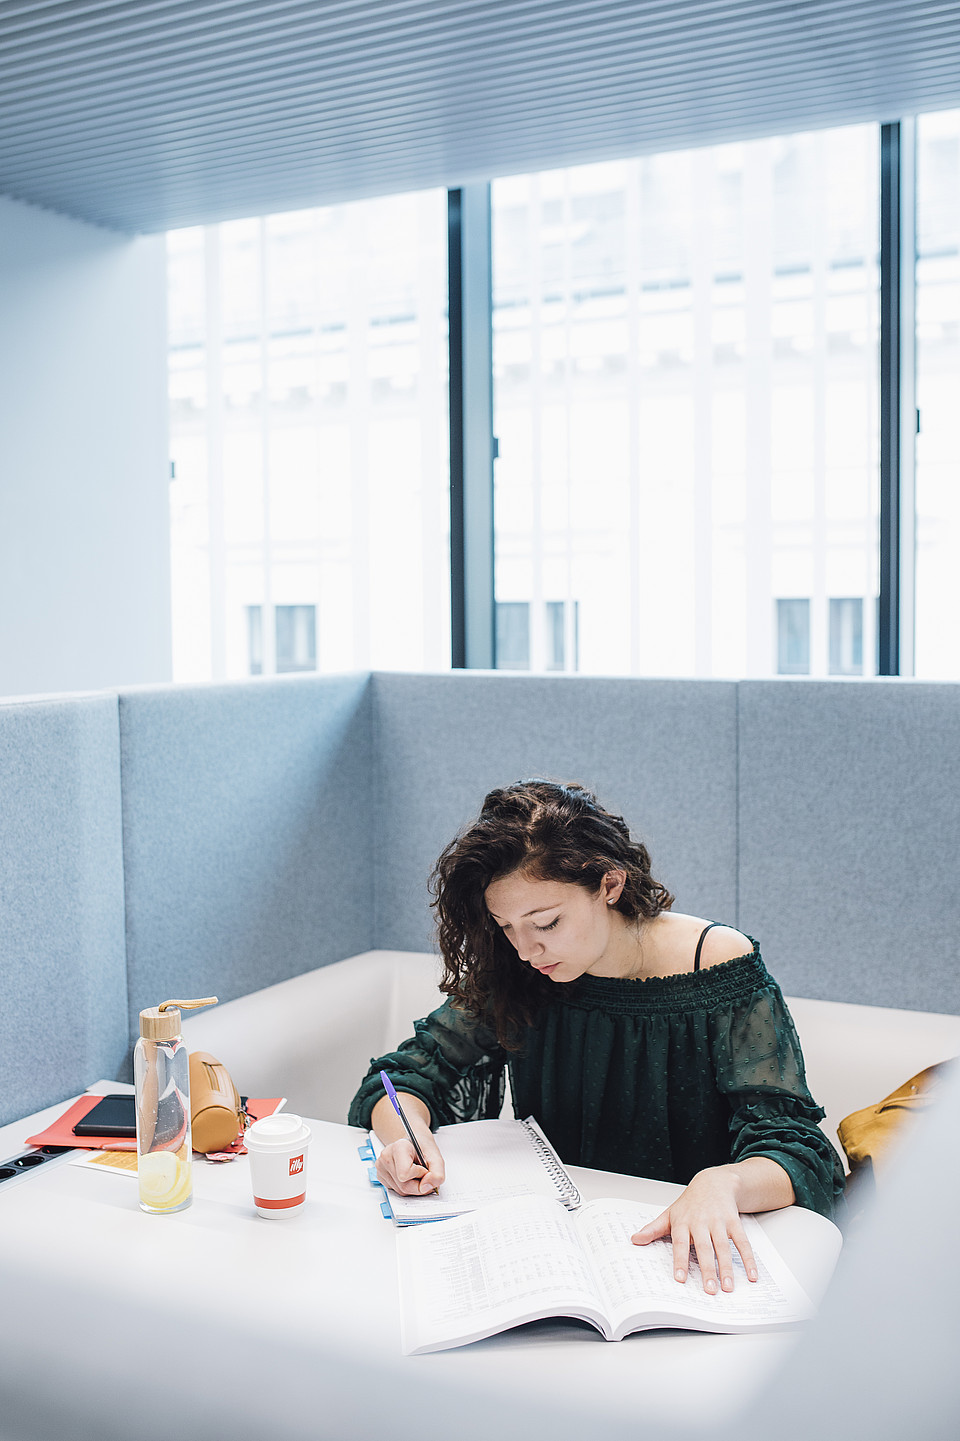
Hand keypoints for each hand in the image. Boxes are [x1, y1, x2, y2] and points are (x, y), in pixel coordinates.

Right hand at [375, 1132, 445, 1196]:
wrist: (414, 1143)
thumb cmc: (423, 1148)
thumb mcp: (436, 1157)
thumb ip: (437, 1174)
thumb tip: (426, 1188)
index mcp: (398, 1147)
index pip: (405, 1174)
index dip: (420, 1174)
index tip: (424, 1166)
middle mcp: (386, 1157)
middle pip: (404, 1186)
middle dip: (419, 1185)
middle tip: (423, 1172)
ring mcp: (380, 1167)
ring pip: (400, 1191)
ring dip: (413, 1187)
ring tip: (416, 1173)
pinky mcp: (380, 1176)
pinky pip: (396, 1191)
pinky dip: (406, 1187)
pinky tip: (408, 1176)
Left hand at [630, 1166, 758, 1293]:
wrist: (713, 1182)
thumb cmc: (690, 1203)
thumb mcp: (670, 1214)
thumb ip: (654, 1229)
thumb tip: (635, 1240)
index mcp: (683, 1222)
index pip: (680, 1243)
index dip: (680, 1261)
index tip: (680, 1279)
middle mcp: (701, 1222)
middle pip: (704, 1248)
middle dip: (708, 1269)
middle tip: (710, 1290)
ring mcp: (718, 1221)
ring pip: (723, 1246)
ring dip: (727, 1267)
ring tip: (728, 1287)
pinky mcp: (734, 1221)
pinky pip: (742, 1241)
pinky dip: (748, 1258)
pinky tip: (751, 1274)